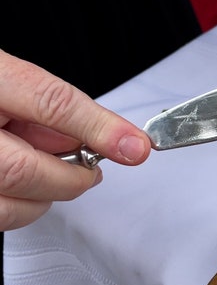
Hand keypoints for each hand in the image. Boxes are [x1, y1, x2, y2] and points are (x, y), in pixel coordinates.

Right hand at [0, 50, 150, 229]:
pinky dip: (17, 205)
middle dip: (71, 176)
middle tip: (91, 169)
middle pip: (25, 170)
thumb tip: (95, 138)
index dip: (99, 128)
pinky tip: (19, 182)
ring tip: (54, 174)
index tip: (136, 146)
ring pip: (6, 206)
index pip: (50, 102)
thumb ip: (48, 106)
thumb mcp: (6, 78)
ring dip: (44, 198)